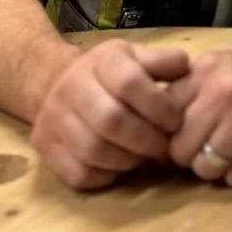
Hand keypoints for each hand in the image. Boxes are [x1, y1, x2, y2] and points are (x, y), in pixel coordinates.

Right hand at [30, 39, 188, 189]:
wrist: (57, 82)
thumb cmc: (110, 72)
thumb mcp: (136, 56)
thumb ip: (163, 62)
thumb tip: (186, 67)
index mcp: (102, 60)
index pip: (130, 83)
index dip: (157, 106)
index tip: (175, 120)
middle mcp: (72, 86)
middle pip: (110, 120)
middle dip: (145, 138)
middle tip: (163, 145)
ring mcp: (54, 118)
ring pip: (94, 150)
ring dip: (128, 159)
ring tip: (143, 154)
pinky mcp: (45, 147)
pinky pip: (79, 173)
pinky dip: (106, 174)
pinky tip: (120, 164)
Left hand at [166, 49, 231, 187]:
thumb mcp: (221, 66)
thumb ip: (190, 89)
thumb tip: (156, 125)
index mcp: (206, 71)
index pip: (164, 115)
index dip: (170, 133)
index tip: (181, 137)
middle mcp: (223, 93)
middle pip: (181, 148)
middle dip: (190, 156)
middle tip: (206, 150)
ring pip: (205, 167)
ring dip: (215, 169)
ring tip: (230, 155)